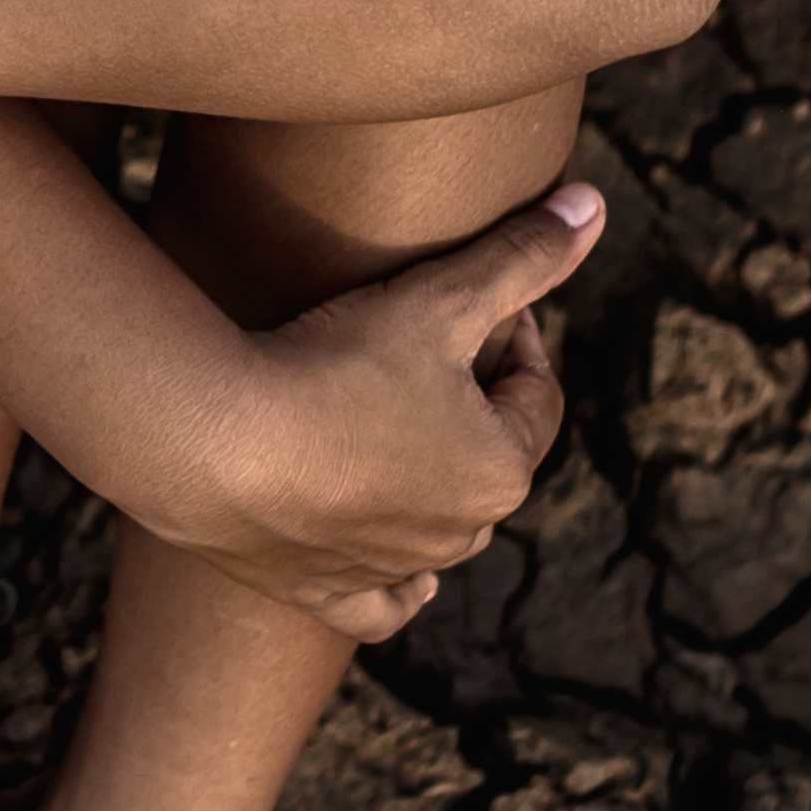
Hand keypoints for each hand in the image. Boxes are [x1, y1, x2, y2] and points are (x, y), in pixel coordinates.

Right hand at [137, 188, 596, 642]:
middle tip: (427, 352)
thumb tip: (594, 206)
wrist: (216, 443)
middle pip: (489, 458)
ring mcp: (391, 570)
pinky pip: (383, 604)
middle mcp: (460, 534)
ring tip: (397, 427)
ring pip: (441, 530)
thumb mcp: (440, 297)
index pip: (534, 395)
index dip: (513, 338)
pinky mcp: (326, 594)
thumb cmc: (335, 367)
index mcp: (502, 469)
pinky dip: (397, 585)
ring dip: (434, 482)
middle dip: (473, 408)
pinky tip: (406, 572)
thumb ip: (522, 256)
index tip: (479, 299)